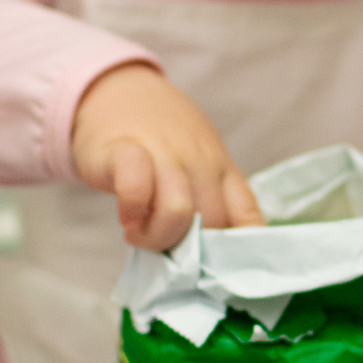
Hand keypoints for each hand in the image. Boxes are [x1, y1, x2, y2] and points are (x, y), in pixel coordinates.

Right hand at [71, 62, 263, 249]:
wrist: (114, 90)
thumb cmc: (157, 137)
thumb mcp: (195, 162)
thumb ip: (207, 200)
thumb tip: (209, 258)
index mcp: (222, 169)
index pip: (248, 217)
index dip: (240, 252)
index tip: (221, 273)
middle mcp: (200, 162)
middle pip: (211, 224)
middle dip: (187, 253)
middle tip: (162, 249)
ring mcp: (164, 154)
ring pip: (180, 212)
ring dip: (158, 236)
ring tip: (139, 233)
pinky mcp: (124, 150)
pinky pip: (137, 189)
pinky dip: (132, 211)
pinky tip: (125, 216)